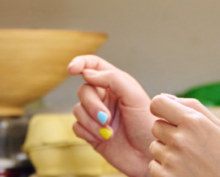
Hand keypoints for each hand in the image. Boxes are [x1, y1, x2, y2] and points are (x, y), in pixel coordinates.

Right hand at [69, 55, 157, 176]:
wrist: (148, 156)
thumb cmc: (147, 125)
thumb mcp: (134, 96)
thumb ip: (112, 79)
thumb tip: (87, 73)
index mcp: (116, 84)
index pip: (94, 66)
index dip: (81, 63)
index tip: (71, 69)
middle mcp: (105, 97)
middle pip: (84, 90)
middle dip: (92, 105)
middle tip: (107, 118)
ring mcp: (97, 115)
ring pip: (77, 109)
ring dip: (91, 122)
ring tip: (109, 132)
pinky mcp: (91, 133)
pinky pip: (76, 127)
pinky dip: (88, 132)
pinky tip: (103, 138)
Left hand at [148, 95, 219, 176]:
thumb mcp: (218, 127)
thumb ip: (191, 106)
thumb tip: (164, 96)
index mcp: (193, 122)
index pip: (157, 104)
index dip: (160, 109)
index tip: (167, 116)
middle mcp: (180, 139)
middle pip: (155, 126)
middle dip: (167, 133)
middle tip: (187, 144)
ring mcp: (171, 160)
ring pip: (154, 147)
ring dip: (166, 152)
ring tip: (188, 160)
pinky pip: (154, 166)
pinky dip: (164, 170)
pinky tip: (183, 173)